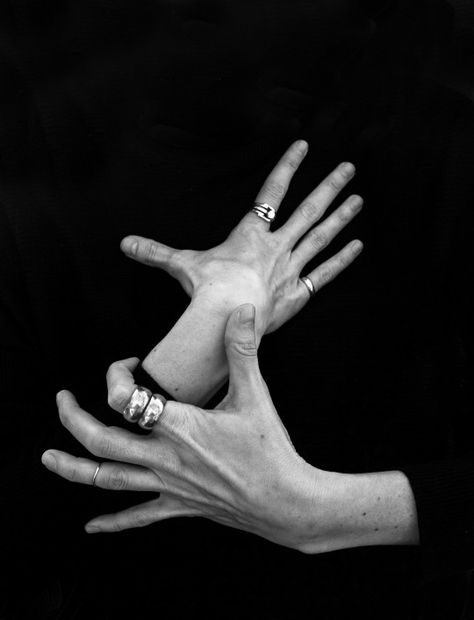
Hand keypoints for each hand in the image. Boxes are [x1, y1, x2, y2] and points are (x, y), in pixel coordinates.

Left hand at [41, 304, 324, 550]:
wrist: (286, 502)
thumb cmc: (271, 450)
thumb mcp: (256, 395)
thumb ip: (242, 350)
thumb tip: (242, 309)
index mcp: (180, 426)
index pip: (124, 399)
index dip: (116, 376)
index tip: (130, 363)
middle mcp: (165, 457)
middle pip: (101, 442)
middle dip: (73, 420)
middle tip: (61, 400)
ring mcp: (169, 485)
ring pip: (108, 480)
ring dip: (74, 468)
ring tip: (48, 458)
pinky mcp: (180, 506)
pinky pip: (138, 516)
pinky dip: (112, 522)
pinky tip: (91, 527)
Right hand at [121, 140, 362, 336]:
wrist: (224, 320)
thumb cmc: (206, 291)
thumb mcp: (181, 265)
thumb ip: (157, 252)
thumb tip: (125, 243)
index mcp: (251, 234)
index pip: (272, 192)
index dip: (287, 166)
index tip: (303, 146)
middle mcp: (277, 246)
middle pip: (308, 210)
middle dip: (328, 187)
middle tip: (349, 168)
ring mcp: (290, 269)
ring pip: (321, 237)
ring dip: (341, 217)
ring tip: (358, 199)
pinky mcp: (297, 293)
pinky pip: (324, 273)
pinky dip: (341, 260)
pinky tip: (358, 246)